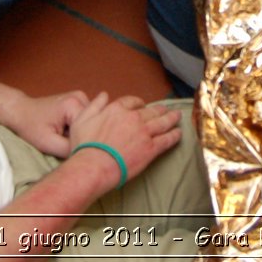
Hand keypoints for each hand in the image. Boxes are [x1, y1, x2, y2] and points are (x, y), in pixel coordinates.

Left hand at [6, 91, 89, 157]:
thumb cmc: (31, 127)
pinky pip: (85, 120)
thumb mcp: (48, 143)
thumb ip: (70, 150)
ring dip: (79, 133)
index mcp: (74, 104)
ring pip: (89, 124)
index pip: (89, 130)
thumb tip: (88, 154)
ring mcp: (81, 97)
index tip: (66, 149)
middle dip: (80, 137)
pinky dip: (77, 128)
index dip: (80, 143)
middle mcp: (81, 97)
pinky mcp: (78, 101)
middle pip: (90, 126)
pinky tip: (64, 131)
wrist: (20, 112)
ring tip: (62, 136)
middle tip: (62, 143)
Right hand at [68, 93, 182, 186]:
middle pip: (151, 111)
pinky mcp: (151, 149)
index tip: (141, 106)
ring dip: (171, 119)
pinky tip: (179, 134)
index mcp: (117, 109)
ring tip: (177, 117)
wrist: (94, 166)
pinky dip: (174, 136)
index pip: (132, 101)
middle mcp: (133, 118)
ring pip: (162, 122)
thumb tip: (103, 95)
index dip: (138, 103)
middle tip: (165, 109)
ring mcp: (144, 133)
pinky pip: (166, 140)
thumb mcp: (82, 119)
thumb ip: (94, 105)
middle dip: (159, 109)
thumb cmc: (84, 145)